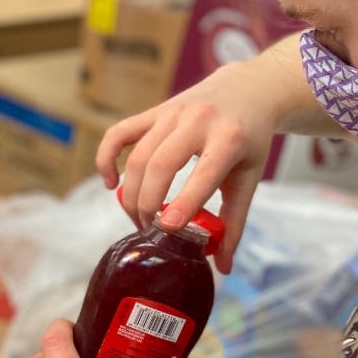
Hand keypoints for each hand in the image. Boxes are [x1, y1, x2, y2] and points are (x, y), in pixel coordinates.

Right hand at [96, 64, 279, 274]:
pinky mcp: (155, 111)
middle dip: (148, 204)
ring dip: (131, 192)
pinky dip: (107, 158)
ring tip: (139, 219)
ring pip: (137, 155)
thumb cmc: (250, 139)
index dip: (183, 202)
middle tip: (150, 231)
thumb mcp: (250, 177)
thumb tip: (222, 268)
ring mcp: (172, 113)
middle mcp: (197, 121)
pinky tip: (110, 184)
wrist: (247, 90)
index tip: (167, 229)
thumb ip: (235, 223)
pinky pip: (120, 133)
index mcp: (229, 139)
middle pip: (159, 165)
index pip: (202, 174)